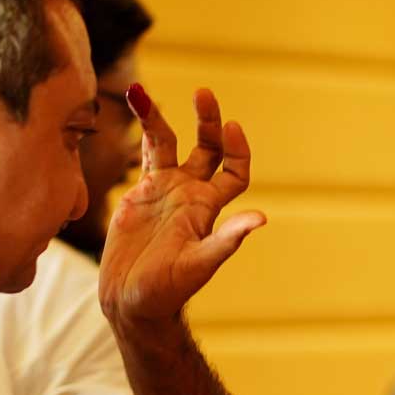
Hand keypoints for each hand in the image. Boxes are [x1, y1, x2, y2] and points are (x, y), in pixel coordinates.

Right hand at [99, 85, 265, 324]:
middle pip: (207, 148)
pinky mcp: (140, 194)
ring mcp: (165, 192)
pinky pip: (144, 155)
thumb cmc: (168, 291)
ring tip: (140, 92)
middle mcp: (191, 194)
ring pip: (169, 144)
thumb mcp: (199, 265)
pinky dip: (142, 131)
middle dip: (207, 121)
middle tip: (203, 93)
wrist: (133, 302)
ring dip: (160, 118)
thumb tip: (261, 218)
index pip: (234, 171)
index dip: (237, 150)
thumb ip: (227, 240)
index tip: (232, 128)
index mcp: (209, 209)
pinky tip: (135, 106)